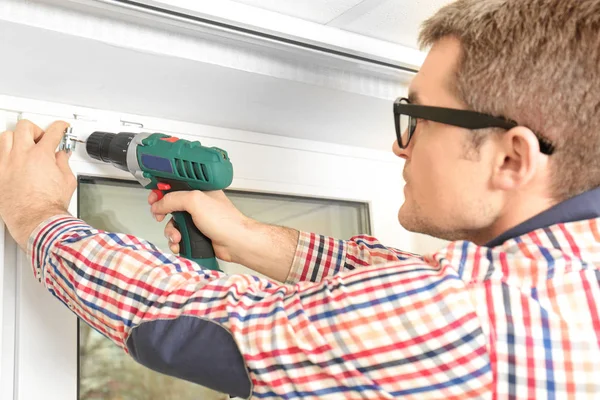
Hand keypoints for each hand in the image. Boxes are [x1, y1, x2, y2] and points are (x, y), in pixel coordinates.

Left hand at [0, 120, 75, 248]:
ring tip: (22, 146)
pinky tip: (10, 158)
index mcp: (41, 155)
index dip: (59, 127)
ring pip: (5, 137)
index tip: (60, 128)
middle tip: (41, 138)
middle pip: (25, 127)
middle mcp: (21, 156)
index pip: (52, 132)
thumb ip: (63, 163)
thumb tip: (61, 156)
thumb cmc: (50, 205)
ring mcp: (6, 164)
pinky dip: (4, 154)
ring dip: (16, 138)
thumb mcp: (67, 181)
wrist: (37, 221)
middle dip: (35, 130)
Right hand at [148, 190, 252, 262]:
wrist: (236, 243)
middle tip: (159, 216)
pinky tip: (180, 244)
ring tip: (177, 236)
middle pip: (171, 205)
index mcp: (199, 191)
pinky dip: (176, 241)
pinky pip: (179, 236)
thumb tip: (158, 204)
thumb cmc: (225, 221)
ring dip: (170, 231)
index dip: (162, 191)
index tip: (153, 198)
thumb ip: (173, 199)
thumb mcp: (195, 201)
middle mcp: (198, 204)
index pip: (175, 185)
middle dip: (163, 213)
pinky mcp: (197, 234)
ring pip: (173, 223)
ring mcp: (197, 220)